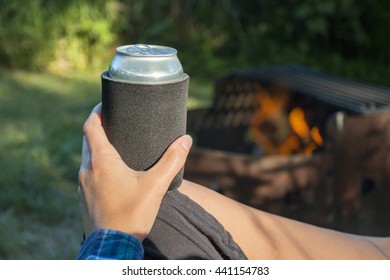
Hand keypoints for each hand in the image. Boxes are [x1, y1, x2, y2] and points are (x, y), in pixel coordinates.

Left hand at [78, 103, 191, 240]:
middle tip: (115, 123)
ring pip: (87, 158)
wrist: (113, 247)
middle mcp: (87, 169)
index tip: (105, 104)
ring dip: (97, 149)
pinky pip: (88, 174)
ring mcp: (82, 185)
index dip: (96, 112)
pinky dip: (96, 166)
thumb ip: (172, 161)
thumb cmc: (132, 214)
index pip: (91, 126)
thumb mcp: (156, 185)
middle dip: (99, 129)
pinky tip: (111, 174)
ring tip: (116, 146)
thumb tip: (186, 140)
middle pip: (88, 140)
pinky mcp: (84, 197)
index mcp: (102, 161)